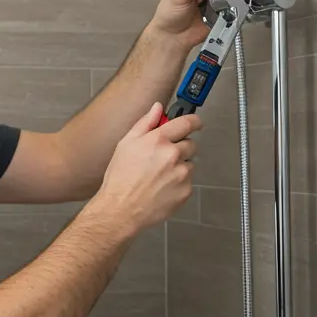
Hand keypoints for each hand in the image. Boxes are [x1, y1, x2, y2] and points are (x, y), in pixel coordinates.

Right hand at [89, 103, 200, 234]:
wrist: (121, 209)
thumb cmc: (120, 178)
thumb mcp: (126, 144)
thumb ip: (145, 123)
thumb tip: (157, 108)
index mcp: (159, 140)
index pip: (187, 123)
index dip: (194, 121)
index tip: (195, 123)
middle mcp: (173, 155)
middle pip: (191, 144)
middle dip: (181, 147)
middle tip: (163, 157)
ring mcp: (181, 174)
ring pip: (189, 164)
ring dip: (179, 166)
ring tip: (159, 176)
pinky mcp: (185, 191)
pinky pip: (187, 181)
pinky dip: (178, 183)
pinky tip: (162, 187)